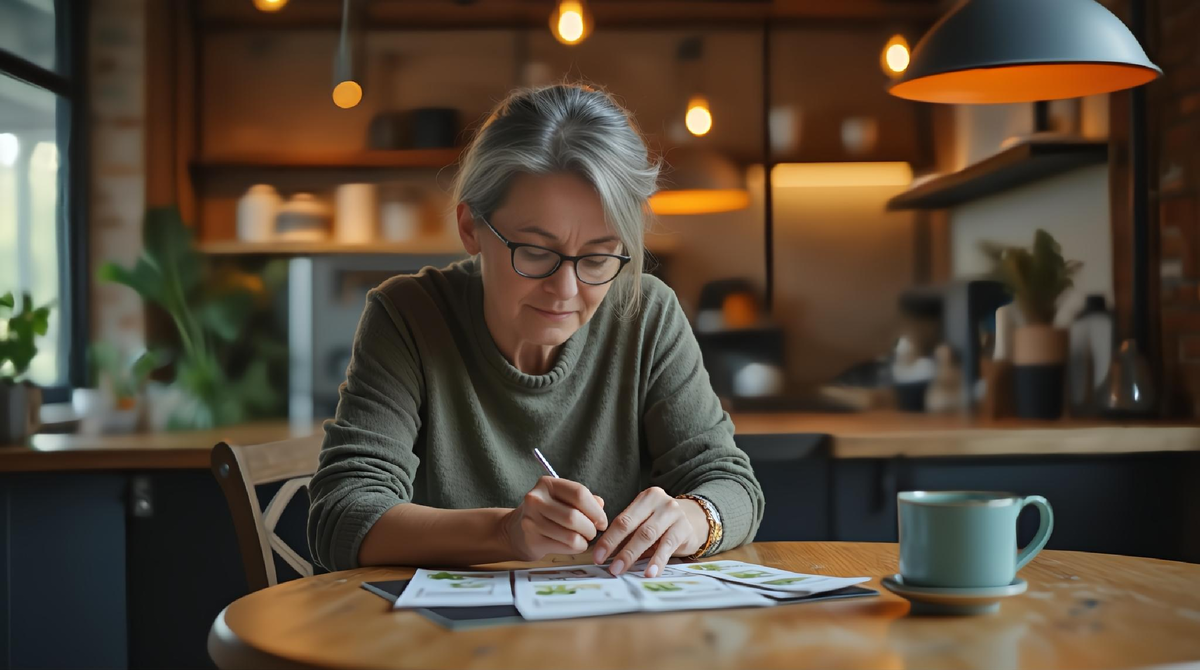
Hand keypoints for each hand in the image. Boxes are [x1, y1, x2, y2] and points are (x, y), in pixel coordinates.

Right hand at [501, 476, 607, 561]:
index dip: (596, 510)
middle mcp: (536, 499)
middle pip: (574, 516)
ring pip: (571, 535)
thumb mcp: (563, 499)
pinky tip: (574, 545)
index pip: (579, 493)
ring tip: (584, 539)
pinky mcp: (532, 539)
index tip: (602, 522)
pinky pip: (564, 547)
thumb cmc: (547, 513)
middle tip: (593, 532)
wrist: (516, 530)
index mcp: (547, 484)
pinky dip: (576, 548)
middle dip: (591, 528)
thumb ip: (584, 500)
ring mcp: (531, 520)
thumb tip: (600, 505)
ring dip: (584, 540)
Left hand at [592, 487, 706, 577]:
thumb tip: (605, 554)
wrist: (697, 518)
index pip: (622, 519)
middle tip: (608, 566)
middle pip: (633, 526)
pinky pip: (667, 546)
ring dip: (632, 554)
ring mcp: (674, 513)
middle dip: (617, 547)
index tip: (597, 556)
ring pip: (648, 535)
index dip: (608, 539)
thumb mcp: (646, 521)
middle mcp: (660, 502)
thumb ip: (629, 533)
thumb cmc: (663, 523)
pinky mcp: (685, 528)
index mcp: (646, 498)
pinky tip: (649, 572)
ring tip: (622, 570)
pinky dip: (657, 561)